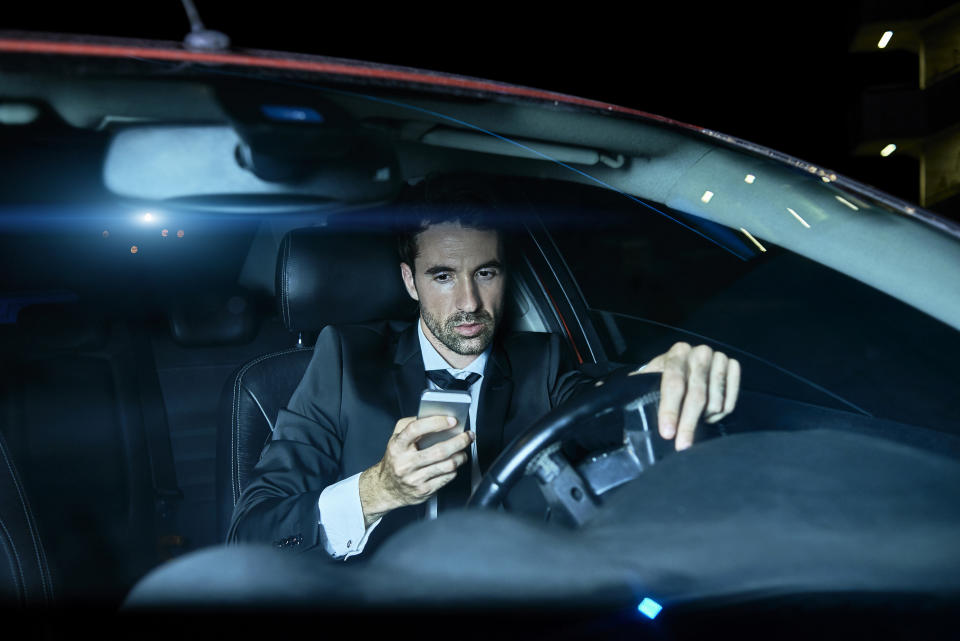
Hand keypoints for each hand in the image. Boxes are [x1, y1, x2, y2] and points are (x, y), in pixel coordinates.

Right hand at [358, 416, 473, 526]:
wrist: (386, 487)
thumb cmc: (395, 459)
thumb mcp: (396, 437)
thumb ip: (411, 423)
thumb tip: (434, 416)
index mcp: (397, 446)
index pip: (416, 429)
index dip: (436, 422)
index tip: (452, 420)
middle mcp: (405, 463)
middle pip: (439, 451)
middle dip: (459, 441)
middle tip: (468, 435)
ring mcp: (414, 478)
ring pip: (447, 465)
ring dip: (460, 456)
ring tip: (463, 450)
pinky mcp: (423, 490)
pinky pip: (447, 478)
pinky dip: (454, 469)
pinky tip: (453, 464)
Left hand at [641, 342, 739, 450]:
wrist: (686, 362)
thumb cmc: (665, 374)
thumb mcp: (650, 377)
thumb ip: (640, 389)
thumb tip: (620, 405)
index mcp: (676, 353)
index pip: (673, 383)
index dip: (670, 410)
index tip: (667, 432)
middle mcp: (700, 353)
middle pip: (697, 395)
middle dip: (688, 423)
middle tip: (682, 445)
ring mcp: (719, 358)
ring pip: (716, 401)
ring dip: (705, 418)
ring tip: (693, 420)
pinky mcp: (733, 367)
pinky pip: (730, 402)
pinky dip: (719, 415)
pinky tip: (708, 414)